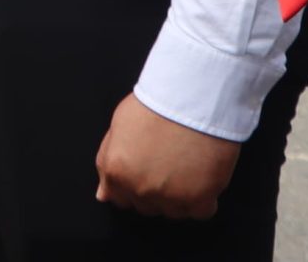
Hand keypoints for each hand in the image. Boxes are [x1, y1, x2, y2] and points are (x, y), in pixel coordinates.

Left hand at [94, 95, 238, 221]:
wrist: (192, 96)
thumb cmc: (157, 104)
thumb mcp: (119, 126)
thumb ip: (107, 161)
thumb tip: (104, 194)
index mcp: (117, 171)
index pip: (119, 198)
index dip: (133, 184)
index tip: (144, 172)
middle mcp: (140, 189)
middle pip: (146, 206)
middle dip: (154, 190)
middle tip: (166, 164)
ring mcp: (170, 197)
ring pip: (173, 212)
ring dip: (179, 196)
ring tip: (185, 166)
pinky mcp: (200, 199)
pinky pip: (201, 212)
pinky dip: (203, 199)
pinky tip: (202, 176)